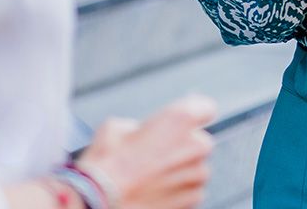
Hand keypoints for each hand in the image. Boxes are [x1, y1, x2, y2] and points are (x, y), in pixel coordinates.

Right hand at [78, 94, 216, 208]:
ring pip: (194, 169)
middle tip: (155, 154)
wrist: (100, 202)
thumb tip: (140, 133)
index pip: (206, 107)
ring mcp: (196, 176)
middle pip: (199, 141)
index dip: (195, 112)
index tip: (187, 119)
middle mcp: (195, 146)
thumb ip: (140, 125)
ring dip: (179, 171)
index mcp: (180, 119)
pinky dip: (177, 191)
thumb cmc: (107, 166)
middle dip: (181, 147)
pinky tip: (154, 191)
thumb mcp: (116, 127)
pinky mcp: (192, 201)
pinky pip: (190, 191)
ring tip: (151, 176)